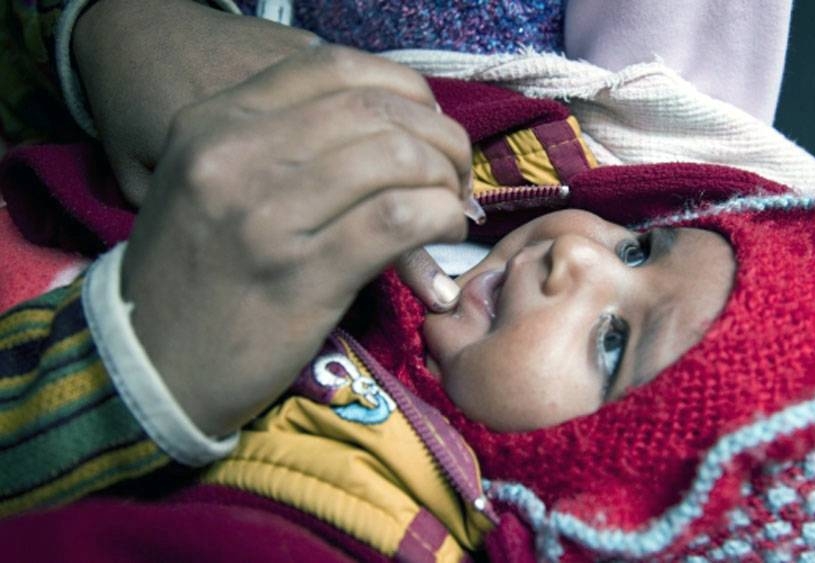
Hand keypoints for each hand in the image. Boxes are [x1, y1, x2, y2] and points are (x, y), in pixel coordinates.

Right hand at [75, 0, 462, 312]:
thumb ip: (278, 141)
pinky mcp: (302, 274)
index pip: (337, 68)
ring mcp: (267, 214)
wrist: (149, 368)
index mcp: (216, 121)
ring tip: (449, 205)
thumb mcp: (209, 181)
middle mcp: (237, 155)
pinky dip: (440, 218)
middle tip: (453, 172)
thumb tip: (389, 126)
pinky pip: (400, 219)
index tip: (426, 125)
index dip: (404, 90)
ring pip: (396, 158)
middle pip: (377, 110)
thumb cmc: (194, 274)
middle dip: (438, 137)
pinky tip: (444, 232)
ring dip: (445, 178)